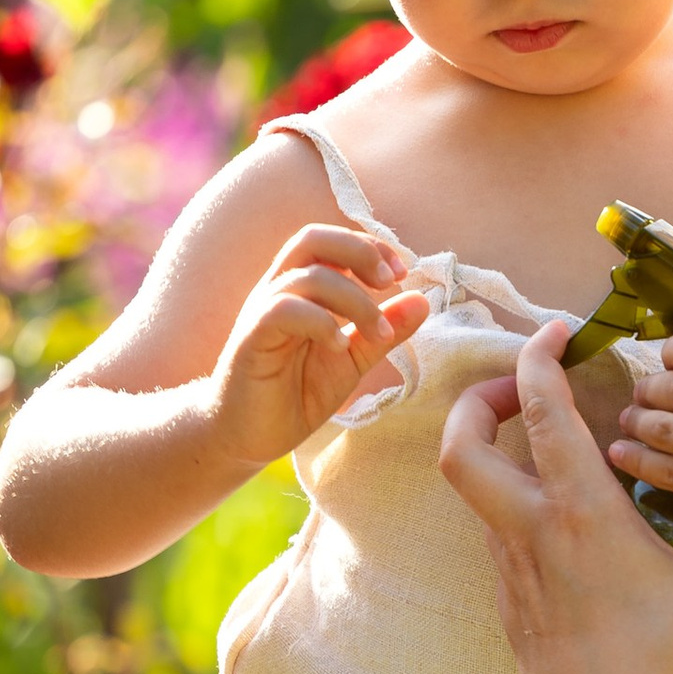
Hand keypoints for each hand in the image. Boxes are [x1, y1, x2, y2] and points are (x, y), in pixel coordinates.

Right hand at [211, 224, 428, 466]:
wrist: (248, 435)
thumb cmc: (295, 393)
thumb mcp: (351, 360)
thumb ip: (383, 330)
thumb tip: (424, 301)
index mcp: (303, 289)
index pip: (333, 242)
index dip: (370, 246)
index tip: (403, 272)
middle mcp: (279, 290)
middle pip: (313, 238)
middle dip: (359, 251)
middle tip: (391, 282)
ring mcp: (262, 312)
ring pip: (307, 275)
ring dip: (354, 300)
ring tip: (379, 334)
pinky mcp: (250, 339)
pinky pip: (281, 310)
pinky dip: (318, 321)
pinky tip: (338, 346)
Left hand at [441, 319, 672, 673]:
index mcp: (581, 513)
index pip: (542, 410)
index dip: (539, 356)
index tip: (558, 332)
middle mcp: (532, 537)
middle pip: (463, 446)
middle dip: (477, 403)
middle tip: (522, 391)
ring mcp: (514, 579)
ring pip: (480, 499)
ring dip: (505, 464)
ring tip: (554, 458)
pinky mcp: (514, 617)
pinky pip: (501, 546)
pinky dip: (519, 518)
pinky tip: (567, 533)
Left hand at [610, 333, 672, 537]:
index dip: (671, 352)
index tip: (668, 361)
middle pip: (671, 388)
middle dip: (647, 389)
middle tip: (640, 393)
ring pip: (662, 429)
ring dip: (636, 421)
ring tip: (628, 419)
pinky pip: (667, 472)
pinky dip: (636, 460)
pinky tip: (621, 453)